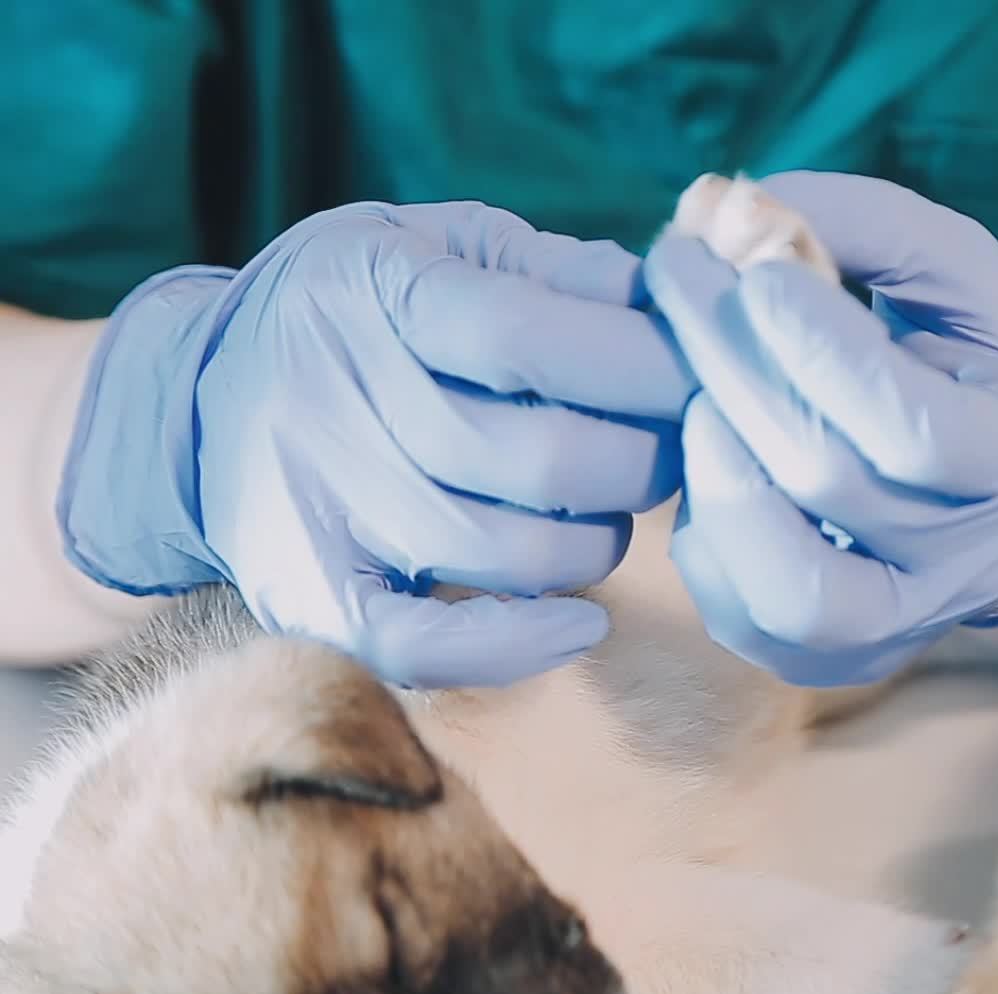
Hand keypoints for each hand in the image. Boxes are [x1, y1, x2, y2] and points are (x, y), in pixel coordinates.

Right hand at [59, 201, 690, 687]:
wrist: (200, 395)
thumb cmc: (369, 311)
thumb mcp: (448, 244)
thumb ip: (558, 268)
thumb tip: (671, 302)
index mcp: (376, 290)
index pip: (528, 337)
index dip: (640, 365)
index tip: (697, 377)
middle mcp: (335, 397)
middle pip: (539, 461)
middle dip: (642, 462)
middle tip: (667, 450)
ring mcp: (319, 506)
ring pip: (513, 555)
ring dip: (600, 541)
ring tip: (605, 508)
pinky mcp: (311, 596)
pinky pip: (424, 646)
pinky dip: (519, 645)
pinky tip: (583, 622)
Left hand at [641, 171, 997, 686]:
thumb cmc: (981, 352)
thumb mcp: (954, 266)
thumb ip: (859, 224)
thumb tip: (730, 214)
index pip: (921, 432)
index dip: (826, 353)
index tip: (761, 269)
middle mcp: (975, 558)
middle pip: (830, 483)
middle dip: (732, 364)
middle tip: (679, 275)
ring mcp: (906, 622)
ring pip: (788, 587)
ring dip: (716, 471)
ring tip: (698, 390)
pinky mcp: (838, 655)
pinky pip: (745, 616)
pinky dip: (706, 532)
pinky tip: (717, 456)